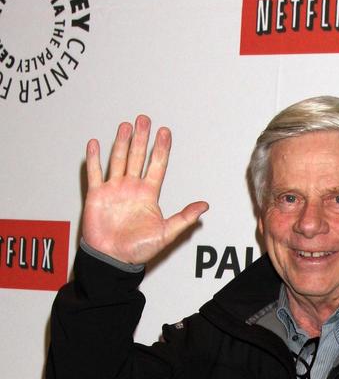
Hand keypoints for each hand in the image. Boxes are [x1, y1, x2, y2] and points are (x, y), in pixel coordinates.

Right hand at [82, 114, 208, 264]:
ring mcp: (114, 189)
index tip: (165, 132)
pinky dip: (94, 159)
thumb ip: (184, 218)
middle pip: (137, 157)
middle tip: (144, 119)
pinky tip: (95, 144)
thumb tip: (204, 206)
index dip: (161, 149)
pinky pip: (95, 173)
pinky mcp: (97, 195)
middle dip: (141, 138)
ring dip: (121, 142)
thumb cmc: (138, 250)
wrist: (113, 259)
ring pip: (118, 160)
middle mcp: (131, 188)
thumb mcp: (166, 234)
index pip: (157, 166)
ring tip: (125, 126)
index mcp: (148, 195)